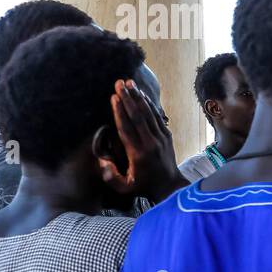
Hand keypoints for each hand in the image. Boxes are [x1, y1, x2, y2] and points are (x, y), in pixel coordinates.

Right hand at [107, 79, 186, 202]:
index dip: (120, 112)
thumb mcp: (123, 187)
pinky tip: (142, 94)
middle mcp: (151, 143)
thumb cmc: (142, 186)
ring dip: (138, 97)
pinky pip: (157, 117)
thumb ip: (110, 176)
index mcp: (138, 154)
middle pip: (138, 116)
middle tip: (119, 83)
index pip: (126, 128)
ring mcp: (161, 138)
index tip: (113, 97)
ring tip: (129, 83)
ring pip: (149, 114)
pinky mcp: (167, 136)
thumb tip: (102, 160)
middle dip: (128, 98)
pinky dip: (150, 105)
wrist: (170, 187)